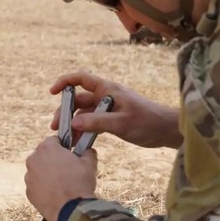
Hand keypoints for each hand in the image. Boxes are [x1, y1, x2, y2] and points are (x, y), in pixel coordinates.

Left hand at [24, 137, 97, 220]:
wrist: (71, 210)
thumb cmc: (79, 184)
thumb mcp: (89, 163)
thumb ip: (87, 152)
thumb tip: (88, 151)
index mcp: (47, 148)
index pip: (54, 140)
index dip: (64, 146)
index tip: (70, 152)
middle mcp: (33, 160)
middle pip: (44, 155)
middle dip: (55, 160)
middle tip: (68, 168)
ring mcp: (29, 177)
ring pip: (39, 171)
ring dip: (48, 174)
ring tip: (63, 183)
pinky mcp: (29, 192)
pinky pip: (37, 185)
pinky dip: (44, 187)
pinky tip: (57, 192)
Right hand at [49, 71, 182, 149]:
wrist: (167, 131)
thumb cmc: (148, 123)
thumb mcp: (121, 123)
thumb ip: (97, 122)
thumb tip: (74, 123)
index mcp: (108, 90)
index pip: (81, 78)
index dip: (65, 82)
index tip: (52, 92)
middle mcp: (106, 96)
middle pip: (78, 99)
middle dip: (65, 111)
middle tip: (55, 128)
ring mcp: (109, 108)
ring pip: (84, 113)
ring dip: (74, 123)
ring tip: (65, 139)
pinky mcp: (113, 119)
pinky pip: (93, 122)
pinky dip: (84, 130)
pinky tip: (79, 141)